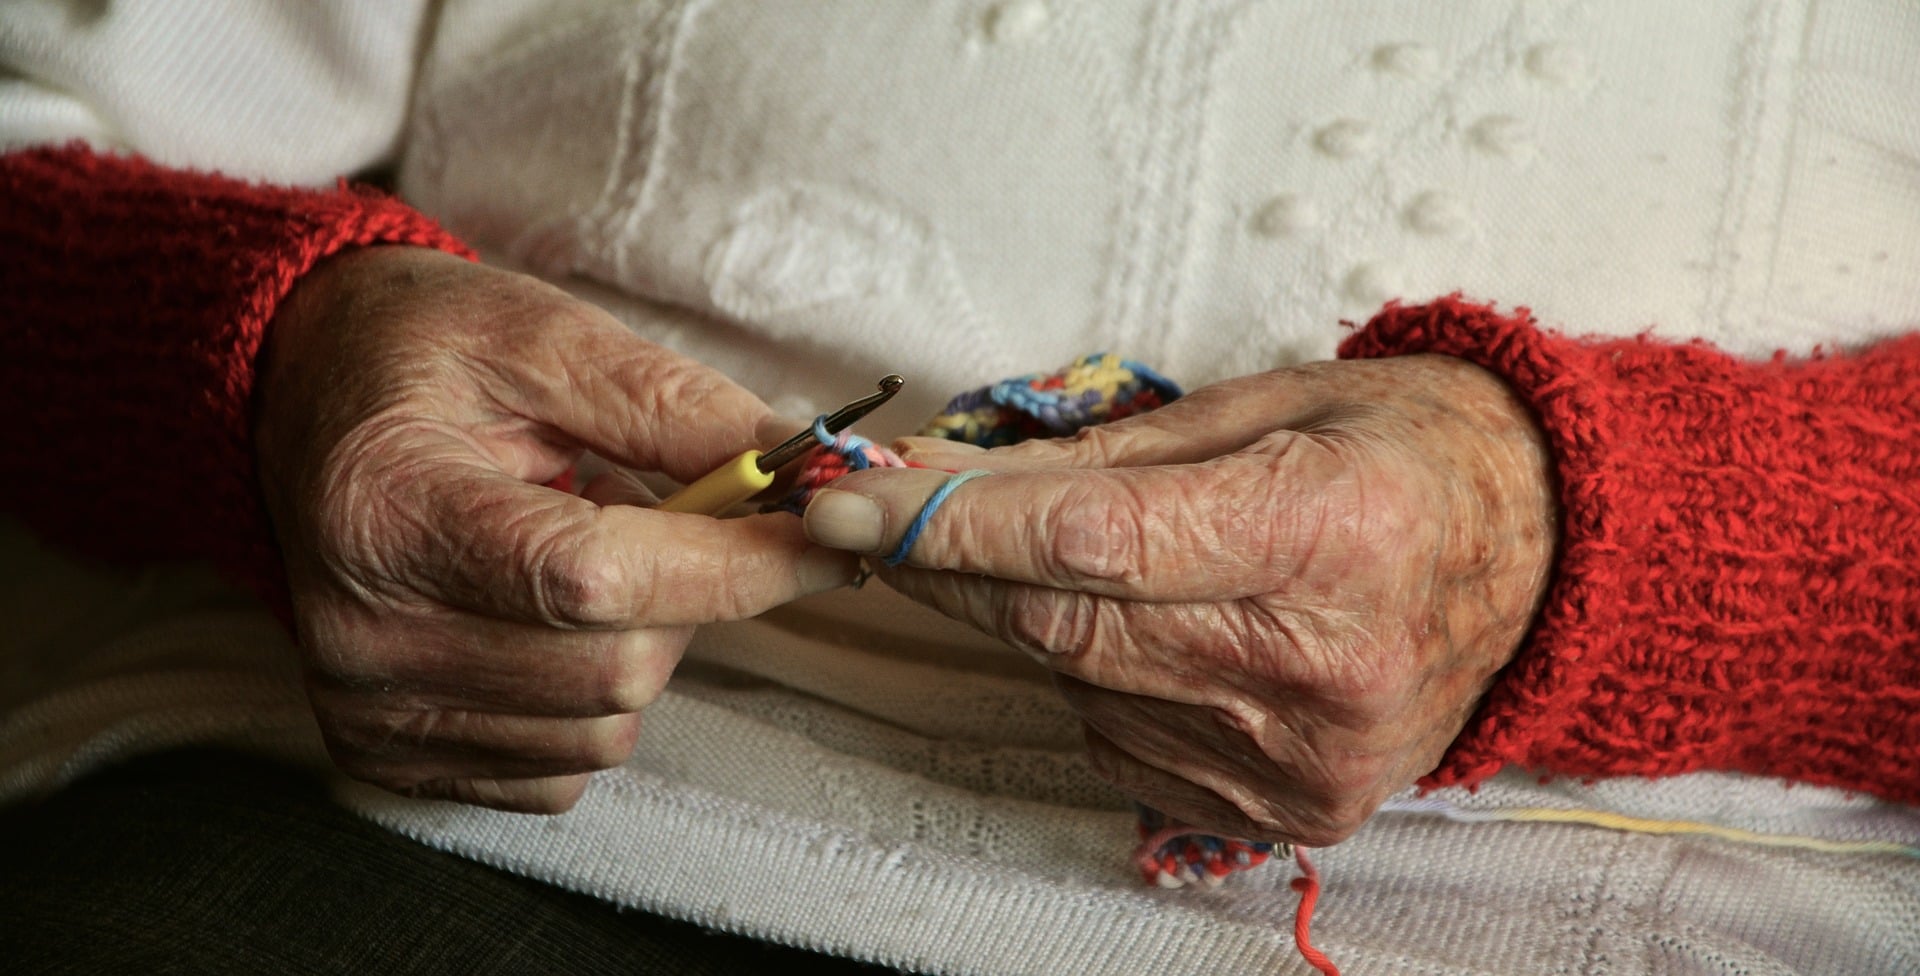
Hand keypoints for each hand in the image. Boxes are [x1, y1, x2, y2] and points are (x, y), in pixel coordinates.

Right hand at [256, 247, 854, 811]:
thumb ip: (671, 405)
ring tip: (586, 553)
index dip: (731, 564)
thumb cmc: (421, 356)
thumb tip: (798, 469)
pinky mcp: (388, 753)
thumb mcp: (542, 336)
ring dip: (643, 643)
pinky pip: (560, 769)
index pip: (593, 578)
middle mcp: (364, 632)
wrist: (306, 398)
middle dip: (690, 594)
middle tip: (664, 513)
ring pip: (603, 726)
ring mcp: (371, 707)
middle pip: (615, 668)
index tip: (823, 536)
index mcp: (390, 511)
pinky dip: (593, 700)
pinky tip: (548, 618)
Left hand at [803, 356, 1555, 845]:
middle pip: (1068, 629)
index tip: (855, 505)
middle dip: (956, 573)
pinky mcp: (1297, 809)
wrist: (1543, 558)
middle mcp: (1326, 665)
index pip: (1093, 543)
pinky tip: (1154, 630)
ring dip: (1036, 623)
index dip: (954, 528)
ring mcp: (1310, 755)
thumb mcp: (1265, 405)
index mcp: (1331, 532)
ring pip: (1084, 691)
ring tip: (1083, 559)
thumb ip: (1101, 456)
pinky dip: (1102, 682)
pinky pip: (1126, 743)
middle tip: (893, 519)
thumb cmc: (1408, 455)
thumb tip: (945, 479)